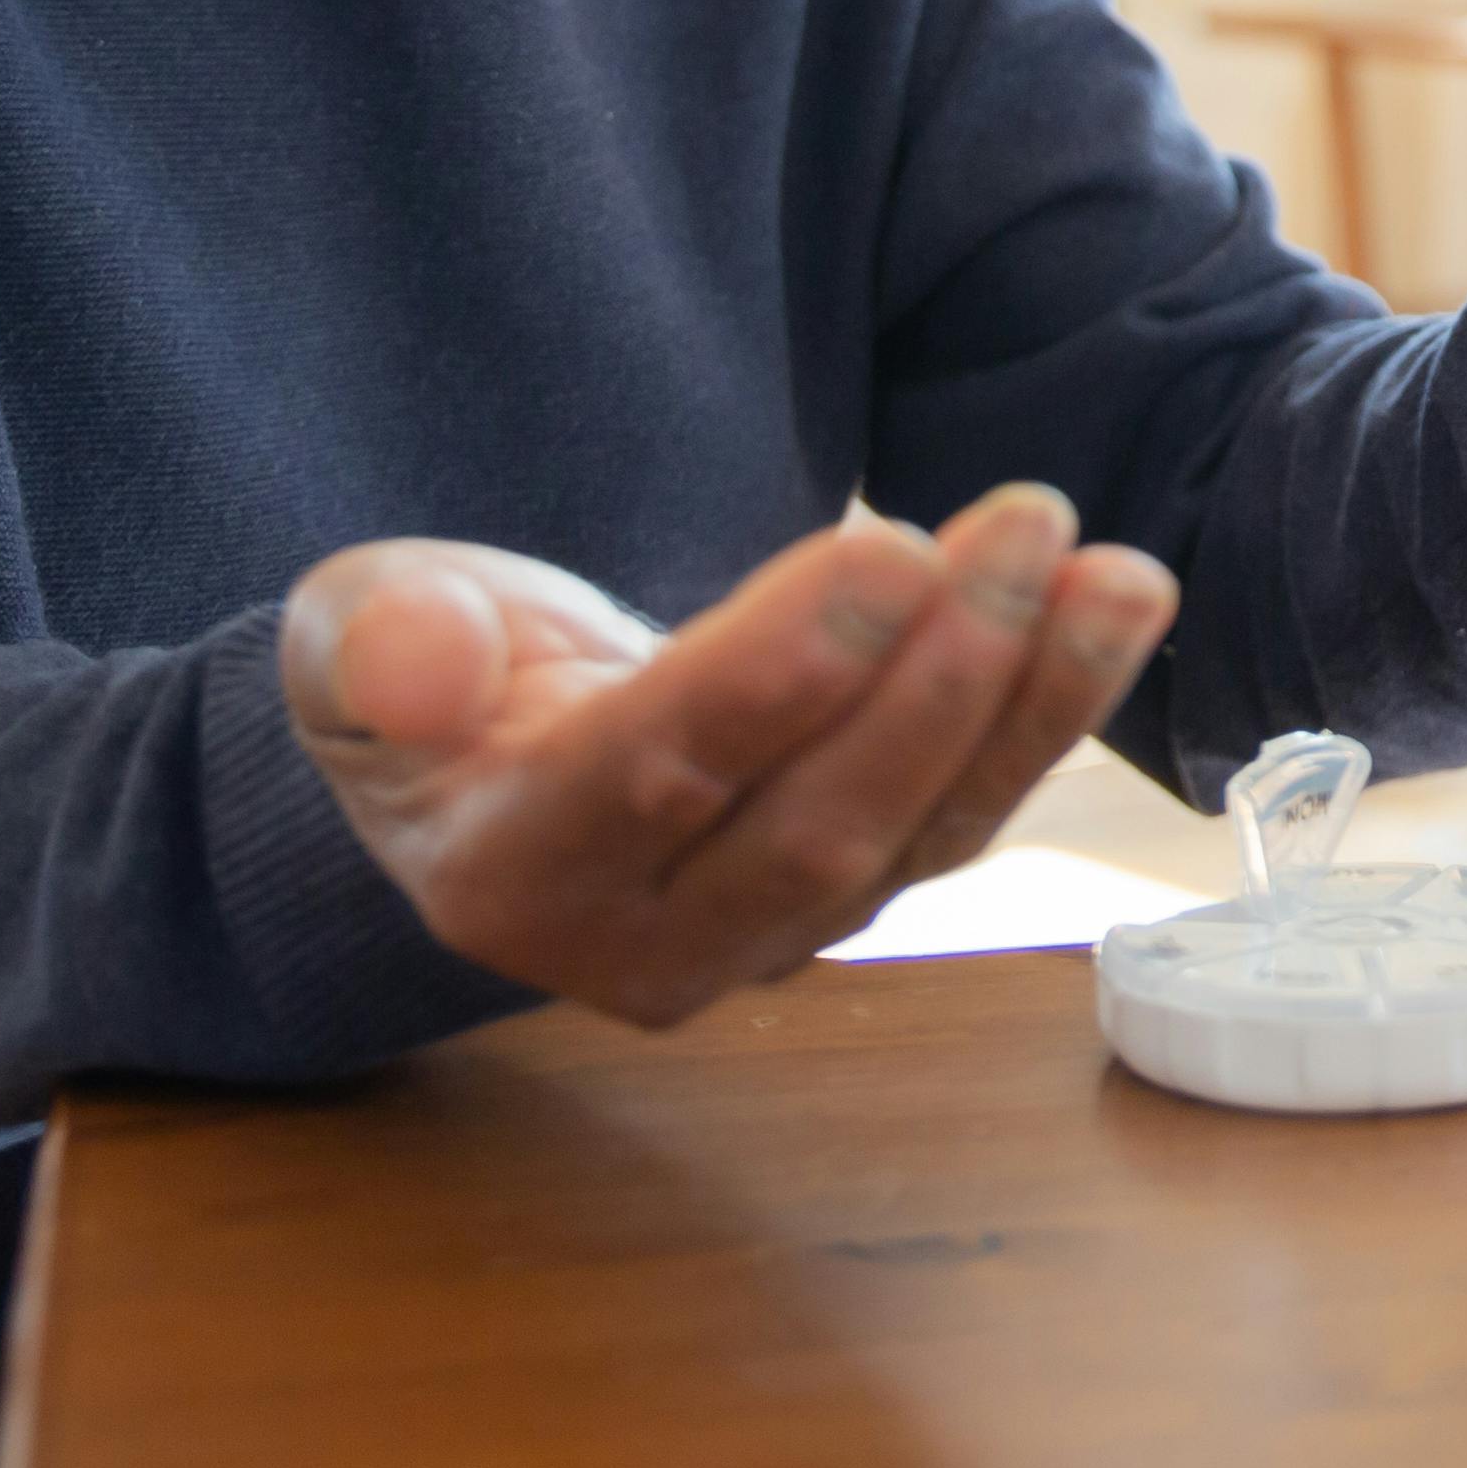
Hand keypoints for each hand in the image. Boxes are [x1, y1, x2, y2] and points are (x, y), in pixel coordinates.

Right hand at [280, 482, 1177, 1025]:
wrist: (479, 757)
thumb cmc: (417, 677)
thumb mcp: (348, 633)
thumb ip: (377, 646)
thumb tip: (422, 661)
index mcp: (506, 873)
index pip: (657, 776)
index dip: (777, 672)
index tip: (891, 550)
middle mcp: (641, 942)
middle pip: (814, 824)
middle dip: (937, 677)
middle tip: (1027, 524)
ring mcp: (759, 938)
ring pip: (913, 836)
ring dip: (1026, 700)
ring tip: (1113, 572)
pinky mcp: (846, 901)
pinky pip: (959, 817)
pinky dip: (1045, 715)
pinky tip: (1117, 607)